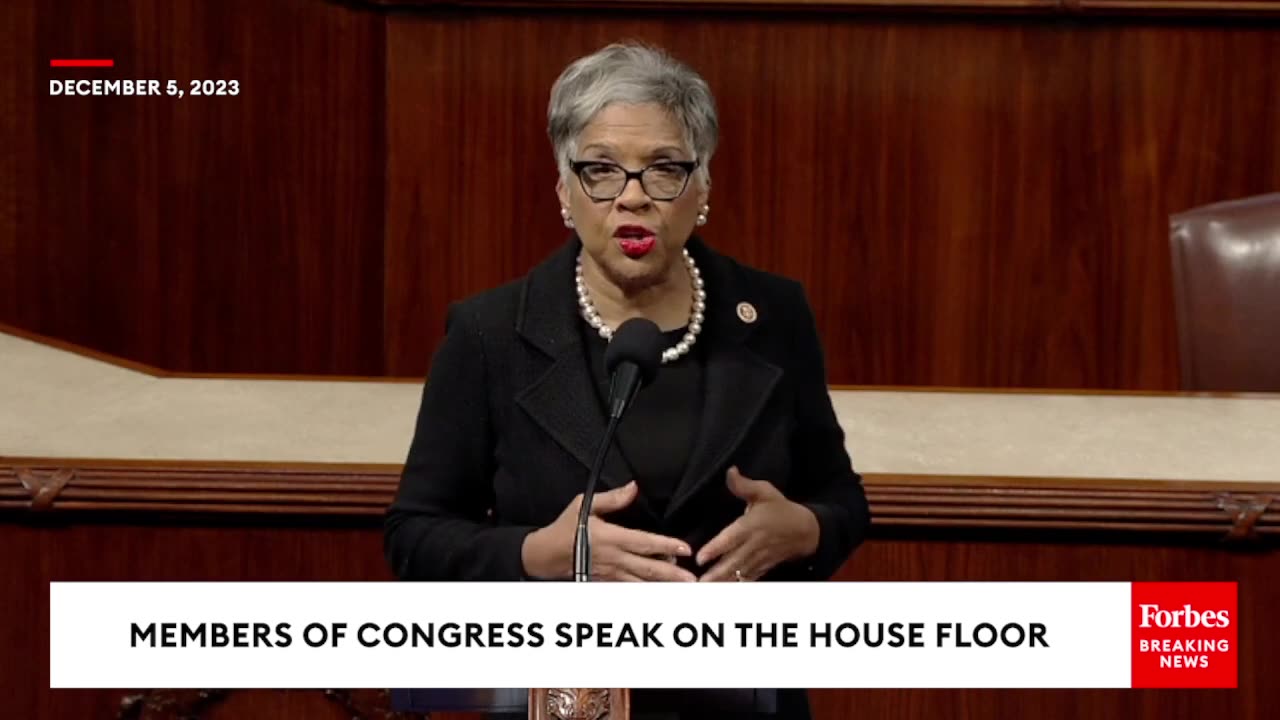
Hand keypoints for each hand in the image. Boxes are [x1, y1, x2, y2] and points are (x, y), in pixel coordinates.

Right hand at [521, 481, 696, 581]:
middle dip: (672, 574)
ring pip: (642, 583)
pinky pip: (630, 589)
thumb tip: (633, 487)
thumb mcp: (584, 505)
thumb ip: (612, 499)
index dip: (666, 545)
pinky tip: (660, 593)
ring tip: (683, 588)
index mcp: (611, 538)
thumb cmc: (565, 528)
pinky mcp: (607, 583)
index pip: (645, 542)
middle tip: (693, 580)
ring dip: (663, 586)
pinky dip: (646, 592)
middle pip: (648, 568)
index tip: (685, 549)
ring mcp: (611, 574)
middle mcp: (614, 559)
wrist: (546, 555)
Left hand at [696, 467, 819, 581]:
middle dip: (716, 573)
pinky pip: (749, 578)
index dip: (716, 548)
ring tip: (706, 590)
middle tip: (699, 583)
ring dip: (723, 582)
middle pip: (733, 561)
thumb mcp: (765, 492)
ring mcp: (759, 558)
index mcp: (751, 526)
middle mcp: (753, 544)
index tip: (701, 558)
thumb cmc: (781, 509)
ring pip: (739, 573)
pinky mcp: (763, 567)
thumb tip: (730, 471)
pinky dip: (737, 586)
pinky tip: (724, 592)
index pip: (731, 538)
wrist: (807, 530)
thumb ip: (744, 485)